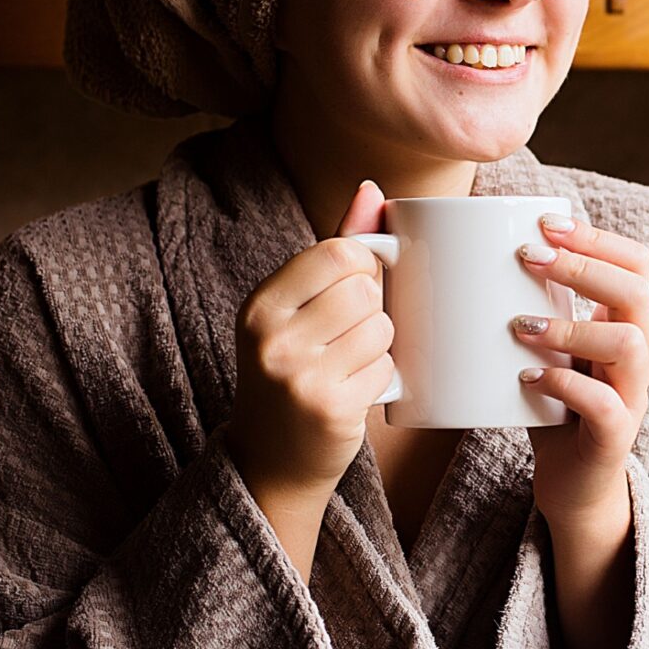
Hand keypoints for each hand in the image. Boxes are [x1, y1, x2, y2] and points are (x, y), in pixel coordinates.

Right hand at [225, 180, 396, 513]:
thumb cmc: (293, 370)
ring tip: (350, 364)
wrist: (271, 461)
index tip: (353, 289)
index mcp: (261, 303)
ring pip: (382, 327)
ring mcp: (298, 376)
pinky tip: (354, 391)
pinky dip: (382, 378)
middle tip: (348, 336)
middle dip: (373, 310)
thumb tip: (371, 188)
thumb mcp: (298, 308)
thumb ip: (336, 246)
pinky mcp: (330, 409)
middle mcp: (271, 337)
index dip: (364, 266)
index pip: (340, 250)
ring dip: (380, 345)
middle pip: (366, 289)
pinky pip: (387, 368)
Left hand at [513, 214, 648, 527]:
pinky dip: (565, 383)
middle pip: (637, 292)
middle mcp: (638, 354)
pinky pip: (606, 403)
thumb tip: (468, 251)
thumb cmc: (550, 406)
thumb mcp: (543, 348)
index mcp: (624, 323)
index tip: (546, 222)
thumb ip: (529, 305)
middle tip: (528, 256)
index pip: (635, 263)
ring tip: (521, 326)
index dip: (597, 237)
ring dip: (570, 325)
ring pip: (629, 342)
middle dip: (583, 266)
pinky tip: (527, 378)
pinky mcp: (617, 435)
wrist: (572, 485)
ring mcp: (632, 395)